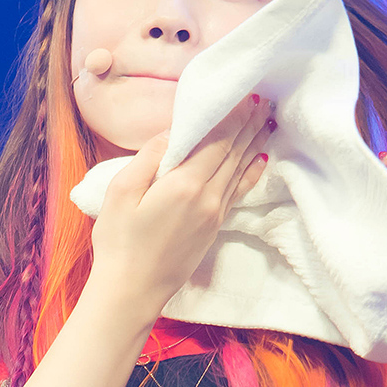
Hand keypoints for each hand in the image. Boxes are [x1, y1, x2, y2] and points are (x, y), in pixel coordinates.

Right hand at [88, 95, 274, 310]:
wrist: (131, 291)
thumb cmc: (119, 242)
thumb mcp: (121, 192)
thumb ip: (149, 158)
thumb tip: (173, 132)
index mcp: (184, 184)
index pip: (216, 140)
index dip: (232, 116)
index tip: (244, 94)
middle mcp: (207, 197)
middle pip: (233, 152)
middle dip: (248, 124)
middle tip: (263, 100)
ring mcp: (214, 214)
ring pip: (240, 170)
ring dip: (254, 142)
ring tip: (267, 121)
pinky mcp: (214, 228)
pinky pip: (238, 192)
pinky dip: (251, 172)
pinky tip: (261, 159)